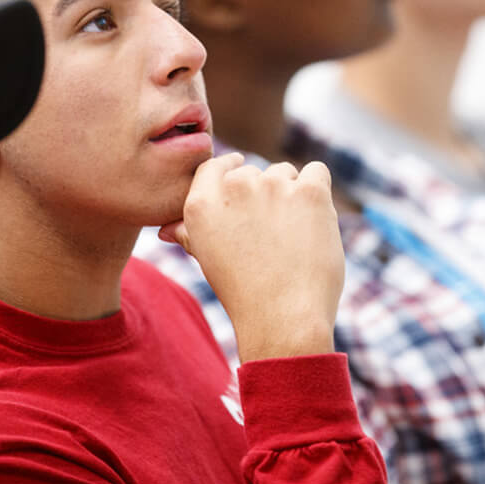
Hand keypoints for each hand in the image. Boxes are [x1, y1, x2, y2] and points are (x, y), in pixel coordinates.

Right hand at [160, 156, 342, 362]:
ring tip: (293, 233)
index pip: (214, 165)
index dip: (229, 170)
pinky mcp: (308, 191)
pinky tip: (315, 218)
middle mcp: (234, 187)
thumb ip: (187, 233)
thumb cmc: (243, 291)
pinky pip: (317, 171)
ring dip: (291, 193)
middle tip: (271, 232)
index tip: (243, 187)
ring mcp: (272, 185)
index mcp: (201, 202)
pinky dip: (318, 188)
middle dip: (264, 193)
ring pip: (285, 172)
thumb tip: (165, 229)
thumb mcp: (206, 258)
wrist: (283, 318)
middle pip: (253, 171)